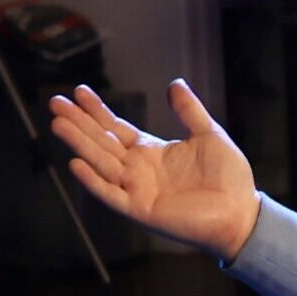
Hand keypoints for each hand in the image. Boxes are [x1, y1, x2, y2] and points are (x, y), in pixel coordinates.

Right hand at [47, 80, 259, 261]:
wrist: (241, 211)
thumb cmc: (228, 177)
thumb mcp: (209, 135)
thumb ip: (189, 110)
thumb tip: (174, 84)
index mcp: (152, 152)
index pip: (116, 128)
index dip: (97, 111)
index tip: (79, 92)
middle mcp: (138, 169)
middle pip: (101, 142)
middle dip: (79, 122)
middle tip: (55, 102)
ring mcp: (137, 189)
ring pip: (101, 163)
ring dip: (80, 144)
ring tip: (58, 124)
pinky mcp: (141, 209)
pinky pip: (111, 194)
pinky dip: (94, 180)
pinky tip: (76, 164)